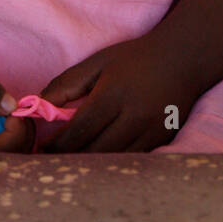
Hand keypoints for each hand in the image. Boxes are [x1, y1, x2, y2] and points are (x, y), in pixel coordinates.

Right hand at [0, 61, 35, 151]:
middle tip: (14, 109)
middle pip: (7, 155)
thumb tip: (13, 107)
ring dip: (12, 132)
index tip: (14, 109)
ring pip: (4, 153)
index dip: (16, 130)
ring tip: (3, 110)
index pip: (3, 149)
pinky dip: (4, 132)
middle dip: (18, 132)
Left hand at [39, 37, 199, 152]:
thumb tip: (39, 105)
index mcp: (113, 94)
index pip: (79, 130)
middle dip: (70, 157)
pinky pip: (130, 160)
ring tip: (73, 160)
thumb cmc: (135, 58)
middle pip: (94, 151)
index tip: (42, 147)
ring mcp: (150, 132)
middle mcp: (133, 117)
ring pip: (113, 160)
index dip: (57, 144)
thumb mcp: (98, 62)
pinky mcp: (161, 141)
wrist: (184, 59)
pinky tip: (100, 158)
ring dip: (90, 163)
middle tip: (52, 158)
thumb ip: (66, 84)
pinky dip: (113, 162)